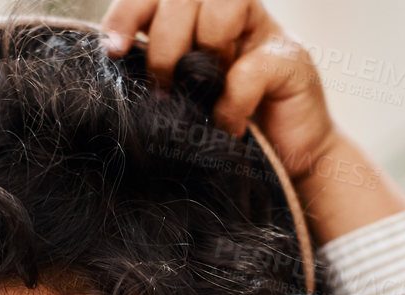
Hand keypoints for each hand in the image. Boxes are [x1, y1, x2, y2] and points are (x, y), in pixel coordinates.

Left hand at [97, 0, 404, 244]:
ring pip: (222, 4)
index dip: (129, 13)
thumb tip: (112, 63)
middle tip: (164, 87)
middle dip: (164, 41)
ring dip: (204, 48)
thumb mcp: (181, 100)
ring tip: (203, 95)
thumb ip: (157, 74)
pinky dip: (234, 100)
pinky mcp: (292, 60)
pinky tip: (231, 125)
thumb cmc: (227, 135)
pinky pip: (253, 65)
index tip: (113, 50)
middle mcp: (230, 15)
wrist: (289, 168)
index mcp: (196, 19)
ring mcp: (264, 32)